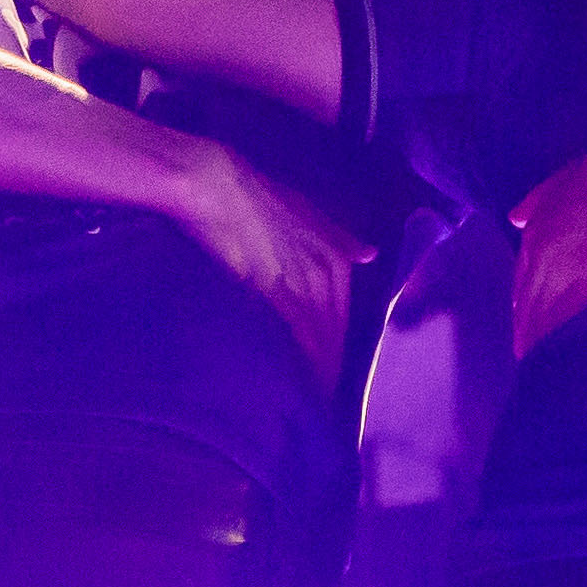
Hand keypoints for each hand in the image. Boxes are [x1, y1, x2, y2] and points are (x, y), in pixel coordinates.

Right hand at [173, 143, 363, 383]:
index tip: (327, 374)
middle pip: (334, 331)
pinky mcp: (273, 290)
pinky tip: (300, 382)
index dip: (334, 348)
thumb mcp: (305, 211)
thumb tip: (370, 254)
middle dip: (330, 364)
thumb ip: (337, 237)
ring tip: (312, 401)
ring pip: (320, 336)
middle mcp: (325, 272)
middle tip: (322, 396)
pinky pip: (298, 334)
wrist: (216, 185)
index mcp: (334, 255)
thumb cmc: (254, 197)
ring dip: (319, 369)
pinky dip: (304, 360)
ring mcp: (301, 282)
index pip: (340, 315)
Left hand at [508, 129, 586, 345]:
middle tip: (529, 357)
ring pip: (542, 312)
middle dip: (525, 329)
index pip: (523, 275)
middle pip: (527, 299)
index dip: (523, 303)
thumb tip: (514, 219)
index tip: (525, 325)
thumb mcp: (575, 171)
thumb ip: (541, 197)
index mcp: (540, 222)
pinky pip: (569, 316)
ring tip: (541, 370)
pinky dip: (561, 340)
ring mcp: (568, 261)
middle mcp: (545, 243)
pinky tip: (562, 359)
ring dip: (538, 342)